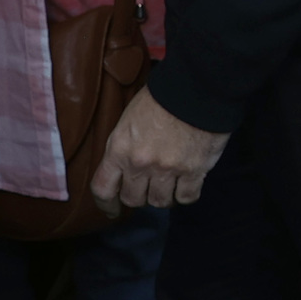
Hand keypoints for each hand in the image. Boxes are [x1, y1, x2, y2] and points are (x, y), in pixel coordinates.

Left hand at [88, 86, 225, 211]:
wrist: (197, 89)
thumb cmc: (161, 98)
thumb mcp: (129, 119)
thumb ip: (124, 146)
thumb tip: (125, 165)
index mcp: (119, 150)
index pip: (103, 189)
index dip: (106, 204)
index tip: (112, 210)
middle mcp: (140, 165)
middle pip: (133, 199)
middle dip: (140, 197)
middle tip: (148, 188)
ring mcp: (167, 170)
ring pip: (160, 202)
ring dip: (164, 197)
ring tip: (170, 187)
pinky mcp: (194, 171)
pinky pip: (186, 197)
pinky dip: (186, 195)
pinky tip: (187, 186)